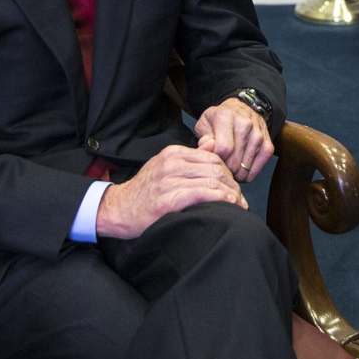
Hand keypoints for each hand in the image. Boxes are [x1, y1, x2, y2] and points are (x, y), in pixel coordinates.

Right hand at [96, 145, 245, 238]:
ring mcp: (168, 181)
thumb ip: (189, 161)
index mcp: (173, 153)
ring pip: (212, 181)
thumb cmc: (145, 192)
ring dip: (231, 194)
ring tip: (238, 206)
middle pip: (216, 168)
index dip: (228, 172)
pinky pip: (201, 194)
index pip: (212, 157)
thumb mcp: (165, 168)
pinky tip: (228, 205)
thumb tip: (214, 150)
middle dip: (233, 184)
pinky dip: (219, 199)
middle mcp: (172, 163)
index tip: (234, 187)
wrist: (118, 209)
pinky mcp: (167, 200)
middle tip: (240, 199)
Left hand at [193, 97, 273, 182]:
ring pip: (246, 166)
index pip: (223, 148)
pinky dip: (250, 173)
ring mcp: (258, 134)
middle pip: (235, 160)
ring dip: (237, 173)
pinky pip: (259, 167)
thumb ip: (203, 139)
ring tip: (231, 167)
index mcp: (226, 116)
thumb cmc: (219, 120)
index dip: (216, 160)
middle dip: (225, 168)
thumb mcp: (204, 125)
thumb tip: (208, 149)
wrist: (241, 110)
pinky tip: (242, 169)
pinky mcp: (268, 144)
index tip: (214, 160)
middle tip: (221, 166)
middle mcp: (245, 123)